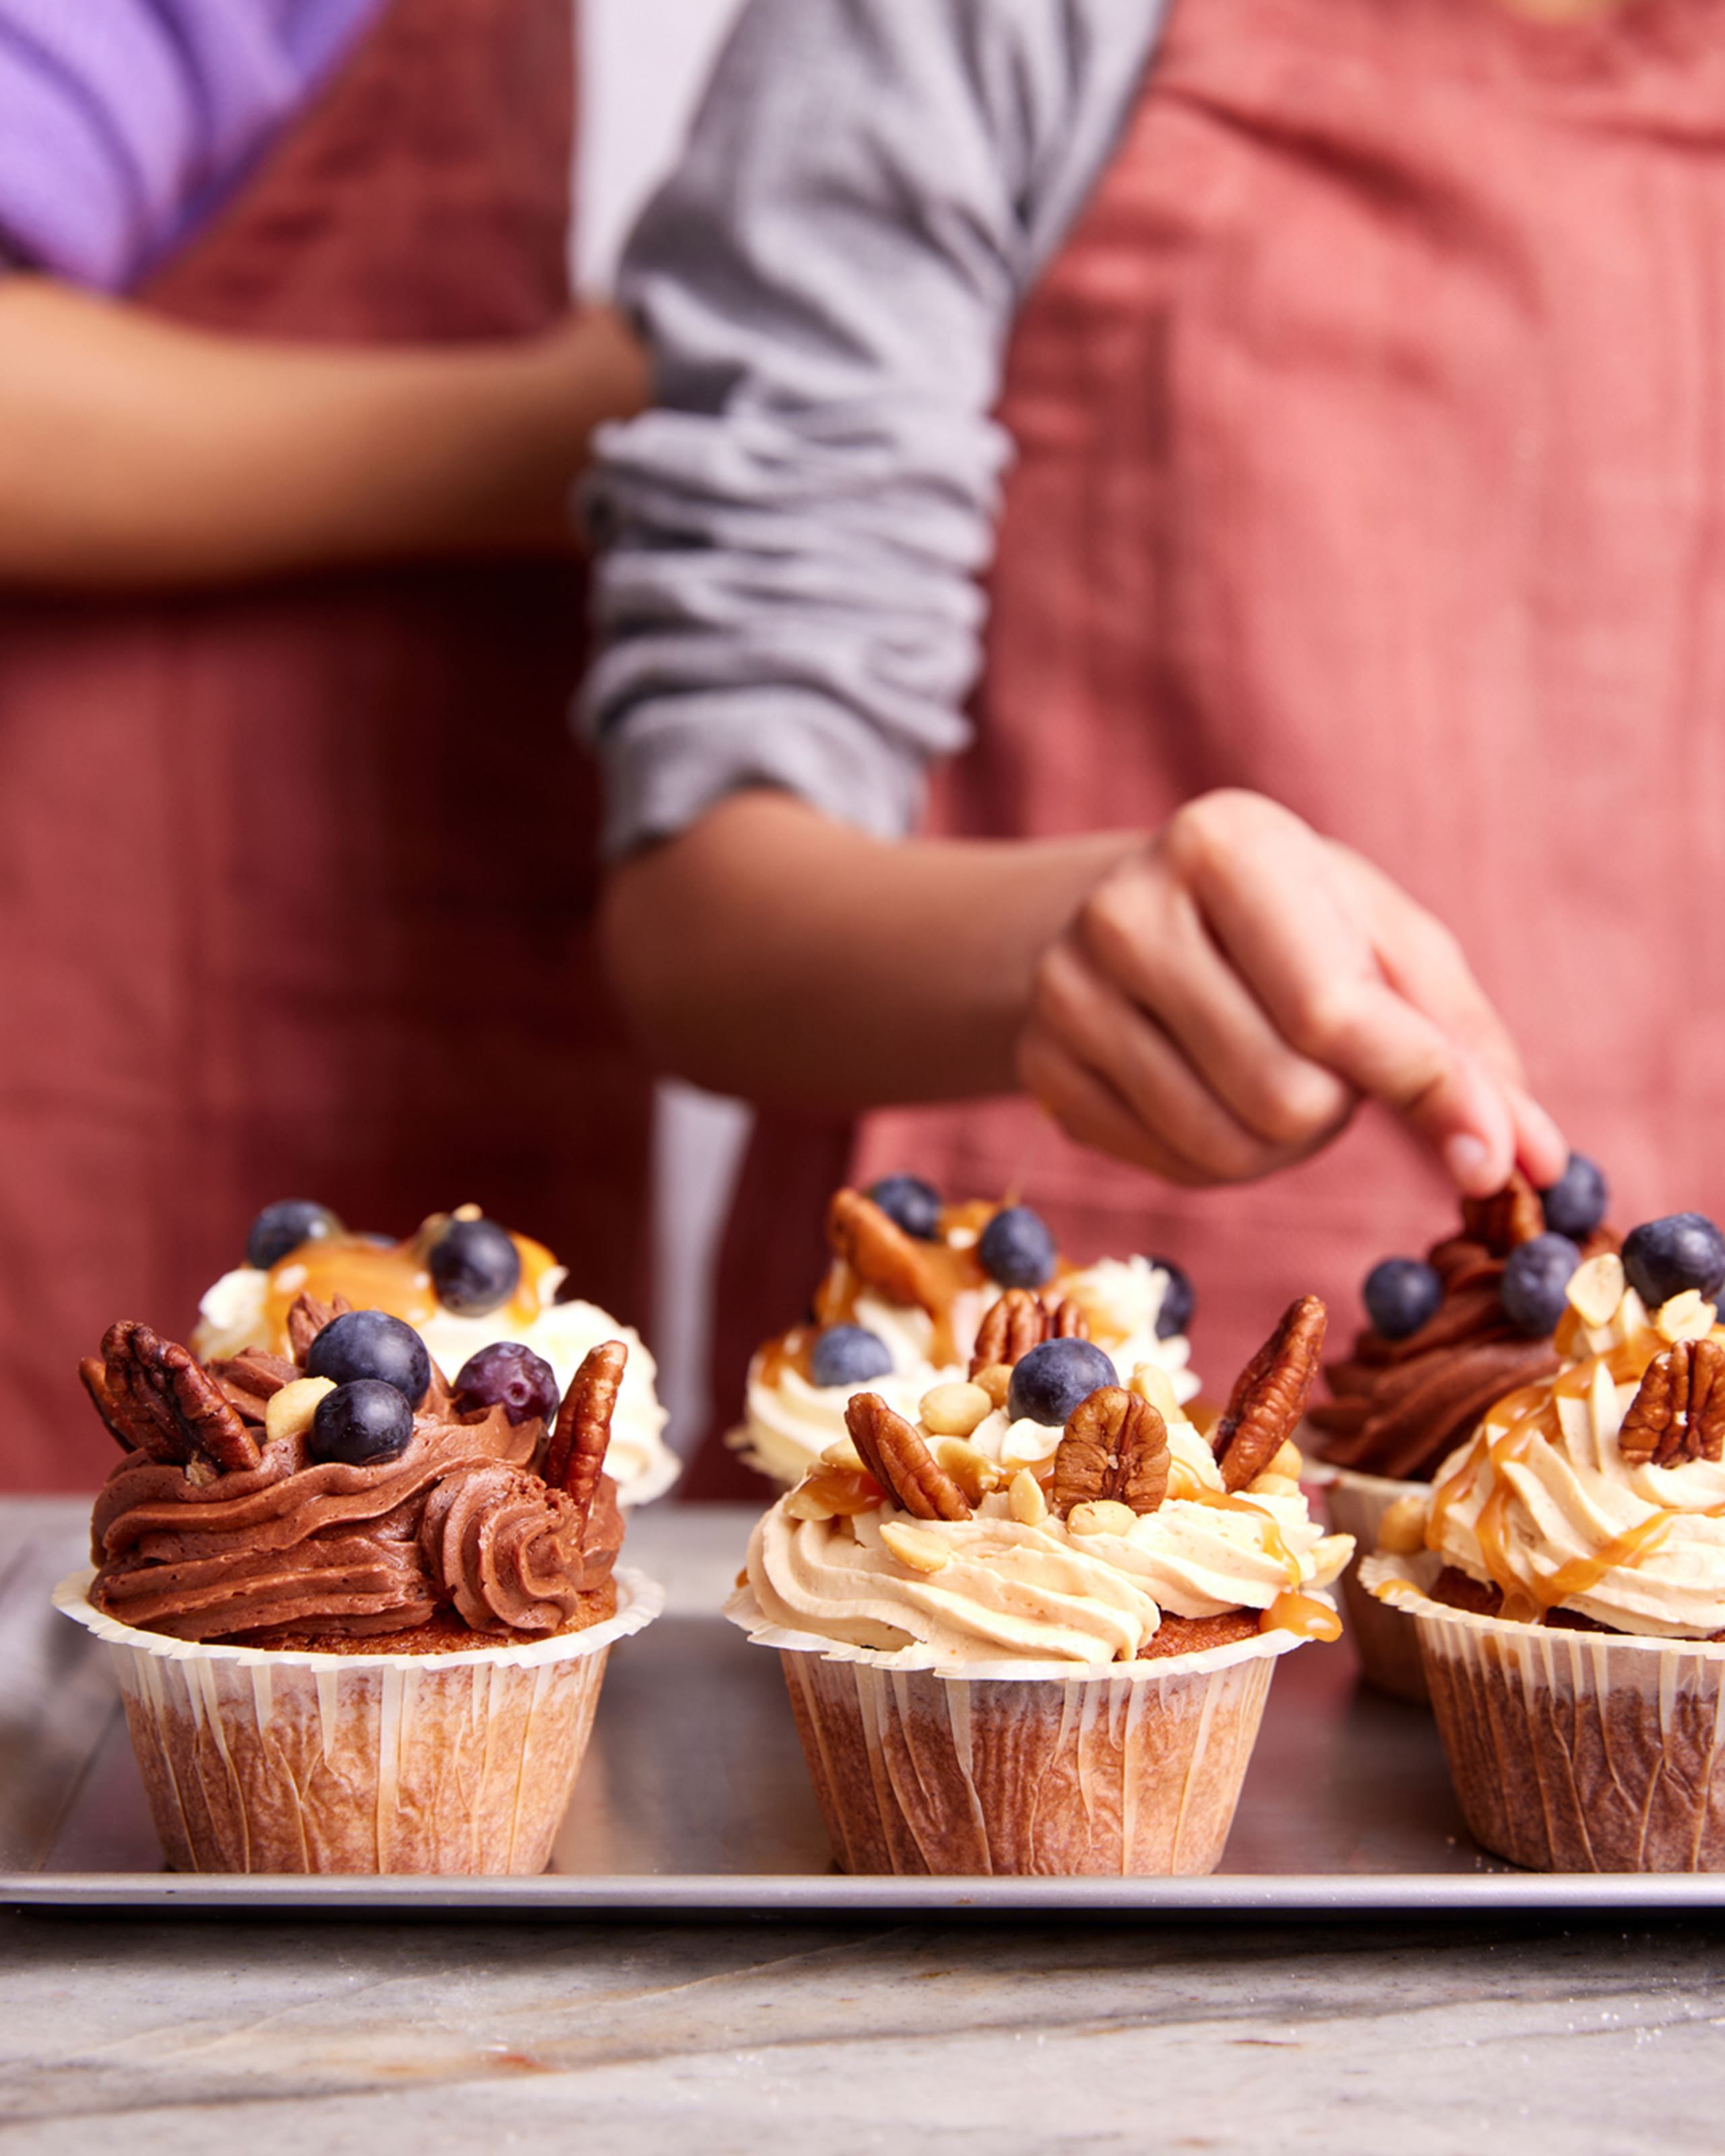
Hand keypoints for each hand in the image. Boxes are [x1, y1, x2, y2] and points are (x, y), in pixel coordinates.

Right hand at [1017, 790, 1566, 1195]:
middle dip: (1337, 1108)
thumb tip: (1532, 1160)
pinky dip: (1219, 1156)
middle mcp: (1125, 908)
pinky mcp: (1040, 1066)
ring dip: (1284, 1143)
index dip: (1428, 1092)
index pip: (1333, 1008)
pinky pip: (1170, 1169)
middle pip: (1284, 1096)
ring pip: (1226, 1147)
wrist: (1126, 914)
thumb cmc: (1290, 925)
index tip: (1496, 1163)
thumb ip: (1464, 1044)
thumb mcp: (1385, 942)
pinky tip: (1211, 1093)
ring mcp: (1066, 990)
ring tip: (1272, 1074)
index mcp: (1224, 843)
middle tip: (1328, 1062)